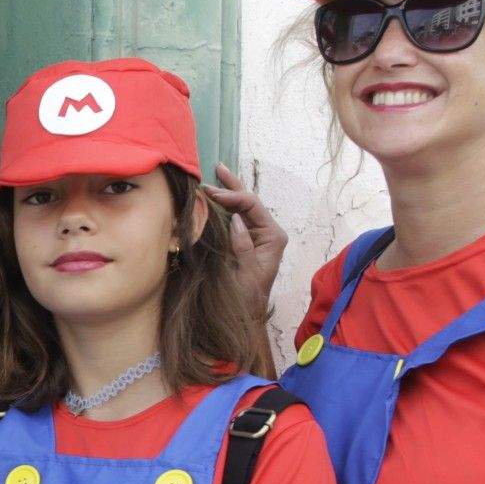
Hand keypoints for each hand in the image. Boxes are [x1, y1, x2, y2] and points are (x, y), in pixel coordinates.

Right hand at [202, 162, 288, 306]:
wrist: (245, 315)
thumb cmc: (247, 298)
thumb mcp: (245, 273)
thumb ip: (243, 246)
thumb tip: (235, 219)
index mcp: (273, 236)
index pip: (252, 206)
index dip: (232, 196)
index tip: (211, 193)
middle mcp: (266, 232)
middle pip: (249, 201)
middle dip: (232, 185)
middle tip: (217, 168)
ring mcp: (256, 235)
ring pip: (242, 207)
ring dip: (227, 192)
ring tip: (215, 176)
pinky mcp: (245, 241)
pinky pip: (234, 218)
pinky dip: (223, 206)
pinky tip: (215, 196)